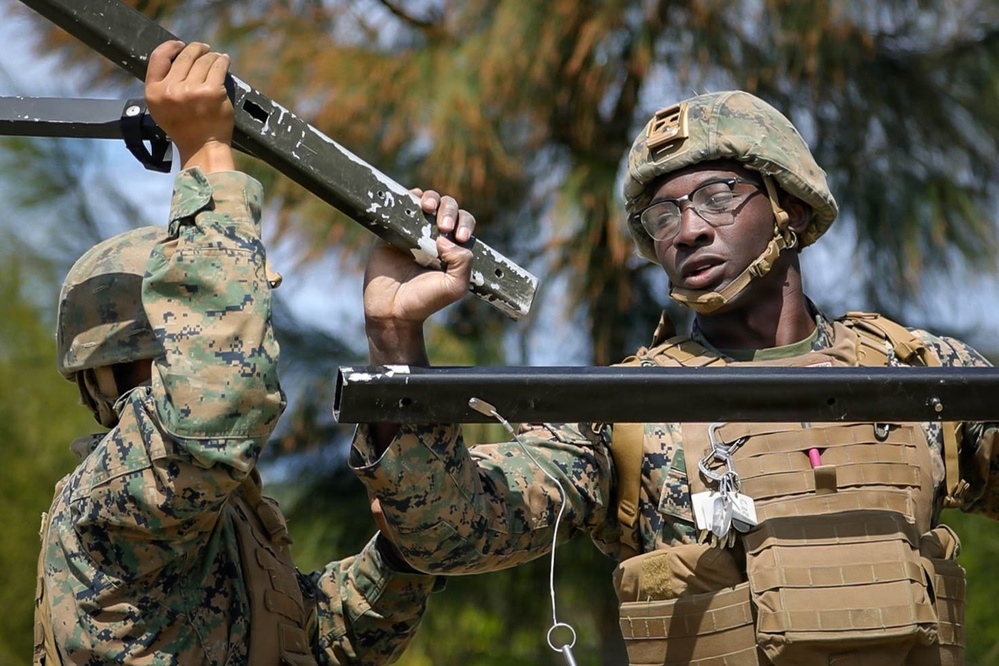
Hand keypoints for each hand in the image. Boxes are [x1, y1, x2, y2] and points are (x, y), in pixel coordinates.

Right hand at [145, 40, 234, 171]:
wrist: (203, 148)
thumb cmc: (184, 128)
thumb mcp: (160, 108)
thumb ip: (163, 85)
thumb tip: (177, 58)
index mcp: (154, 92)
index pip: (158, 57)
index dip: (171, 47)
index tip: (180, 45)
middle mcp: (172, 90)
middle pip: (185, 57)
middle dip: (196, 50)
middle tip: (204, 49)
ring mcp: (193, 91)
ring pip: (203, 60)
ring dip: (211, 56)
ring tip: (215, 57)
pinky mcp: (213, 93)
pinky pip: (218, 67)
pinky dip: (222, 61)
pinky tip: (223, 60)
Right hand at [363, 190, 475, 363]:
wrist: (392, 310)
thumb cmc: (425, 301)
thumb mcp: (455, 286)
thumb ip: (462, 262)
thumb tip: (445, 238)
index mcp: (453, 247)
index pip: (464, 223)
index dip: (464, 223)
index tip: (460, 236)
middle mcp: (434, 236)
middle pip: (448, 207)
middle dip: (449, 211)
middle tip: (444, 228)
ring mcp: (412, 231)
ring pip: (426, 201)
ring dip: (431, 198)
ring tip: (428, 209)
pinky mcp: (392, 231)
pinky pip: (400, 206)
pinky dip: (408, 199)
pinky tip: (413, 203)